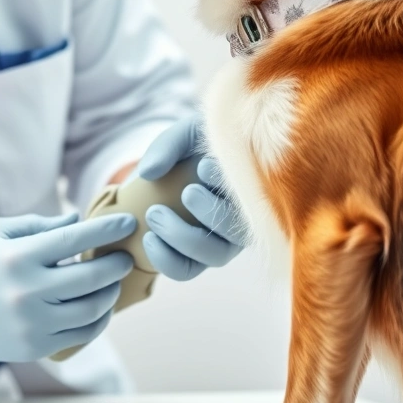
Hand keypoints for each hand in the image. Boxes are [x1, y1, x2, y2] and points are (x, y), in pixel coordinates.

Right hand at [0, 213, 136, 362]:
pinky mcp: (34, 347)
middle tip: (124, 257)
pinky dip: (98, 319)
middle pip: (92, 277)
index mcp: (18, 256)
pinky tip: (99, 306)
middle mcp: (27, 291)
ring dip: (110, 293)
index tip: (127, 224)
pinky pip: (81, 334)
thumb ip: (39, 225)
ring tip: (111, 282)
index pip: (75, 240)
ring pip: (93, 310)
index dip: (106, 230)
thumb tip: (78, 222)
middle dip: (116, 265)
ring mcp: (32, 323)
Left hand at [136, 118, 246, 280]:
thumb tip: (149, 173)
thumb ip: (169, 146)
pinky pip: (186, 270)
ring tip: (154, 213)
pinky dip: (166, 259)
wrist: (183, 161)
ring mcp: (222, 243)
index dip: (231, 186)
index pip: (253, 199)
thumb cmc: (194, 145)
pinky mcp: (197, 256)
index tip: (204, 166)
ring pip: (213, 256)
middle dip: (208, 212)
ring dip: (182, 237)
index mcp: (252, 190)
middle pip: (236, 232)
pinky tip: (148, 238)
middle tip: (184, 191)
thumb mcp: (185, 133)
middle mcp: (243, 221)